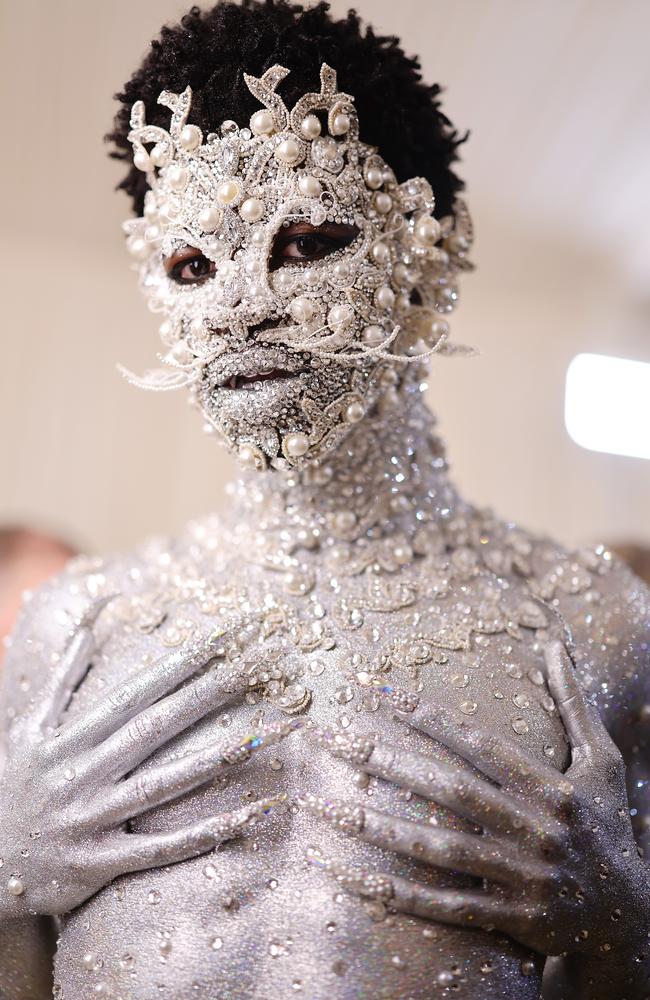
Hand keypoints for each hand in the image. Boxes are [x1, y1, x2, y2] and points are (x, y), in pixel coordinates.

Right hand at [0, 598, 294, 916]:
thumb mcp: (29, 722)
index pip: (143, 688)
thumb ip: (67, 667)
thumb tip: (99, 607)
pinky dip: (208, 832)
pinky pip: (162, 848)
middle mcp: (87, 771)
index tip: (234, 632)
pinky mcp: (101, 862)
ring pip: (169, 782)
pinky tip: (253, 814)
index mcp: (74, 735)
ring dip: (226, 755)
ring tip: (279, 729)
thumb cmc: (12, 782)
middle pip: (162, 723)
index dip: (190, 658)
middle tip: (271, 659)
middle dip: (219, 688)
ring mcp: (95, 818)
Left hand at [301, 640, 649, 963]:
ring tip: (321, 804)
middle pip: (447, 790)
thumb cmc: (606, 825)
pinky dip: (393, 893)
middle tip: (330, 738)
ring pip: (436, 849)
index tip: (377, 691)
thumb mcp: (601, 761)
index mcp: (551, 788)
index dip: (426, 716)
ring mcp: (519, 879)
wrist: (629, 916)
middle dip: (385, 762)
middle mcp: (533, 830)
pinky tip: (348, 873)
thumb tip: (555, 644)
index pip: (478, 744)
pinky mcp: (508, 920)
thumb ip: (573, 703)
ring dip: (375, 827)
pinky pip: (441, 907)